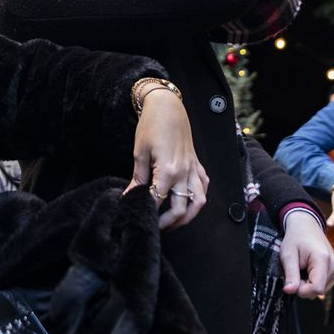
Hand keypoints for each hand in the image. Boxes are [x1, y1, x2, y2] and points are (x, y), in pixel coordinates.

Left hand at [127, 88, 207, 230]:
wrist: (167, 106)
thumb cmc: (151, 126)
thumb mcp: (140, 152)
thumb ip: (138, 178)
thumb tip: (130, 196)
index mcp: (168, 171)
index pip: (157, 201)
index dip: (146, 211)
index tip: (136, 216)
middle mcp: (185, 173)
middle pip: (181, 209)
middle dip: (168, 223)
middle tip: (154, 227)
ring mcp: (193, 169)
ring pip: (199, 202)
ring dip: (188, 217)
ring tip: (174, 222)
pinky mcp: (197, 164)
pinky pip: (203, 186)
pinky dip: (198, 197)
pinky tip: (188, 201)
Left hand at [280, 211, 333, 297]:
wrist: (306, 226)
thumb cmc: (296, 238)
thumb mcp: (288, 255)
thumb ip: (290, 274)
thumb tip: (289, 291)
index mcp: (322, 259)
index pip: (316, 288)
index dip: (302, 290)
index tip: (293, 281)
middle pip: (318, 291)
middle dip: (304, 287)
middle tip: (296, 271)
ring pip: (321, 290)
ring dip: (308, 284)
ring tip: (303, 268)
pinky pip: (323, 285)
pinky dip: (313, 281)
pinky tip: (309, 270)